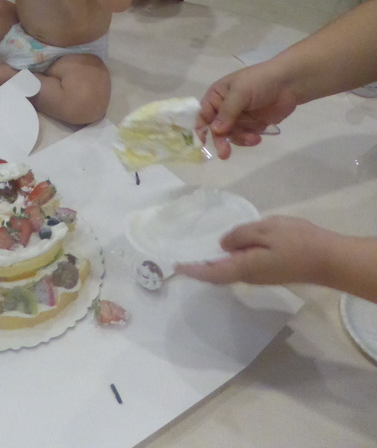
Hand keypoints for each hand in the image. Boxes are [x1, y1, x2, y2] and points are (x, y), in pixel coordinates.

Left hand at [175, 216, 339, 287]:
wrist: (328, 258)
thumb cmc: (296, 241)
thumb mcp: (265, 229)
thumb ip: (240, 236)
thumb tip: (222, 245)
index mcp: (245, 267)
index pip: (212, 272)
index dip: (194, 270)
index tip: (176, 266)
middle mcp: (249, 276)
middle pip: (219, 274)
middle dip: (201, 267)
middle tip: (183, 256)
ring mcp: (260, 275)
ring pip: (230, 270)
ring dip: (214, 263)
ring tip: (199, 249)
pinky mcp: (269, 271)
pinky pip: (241, 266)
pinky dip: (228, 259)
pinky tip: (227, 247)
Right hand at [198, 64, 298, 159]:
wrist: (288, 84)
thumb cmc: (259, 82)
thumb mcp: (240, 92)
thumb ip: (227, 112)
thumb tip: (214, 130)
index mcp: (217, 95)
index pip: (204, 113)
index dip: (201, 127)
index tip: (202, 142)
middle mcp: (225, 108)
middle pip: (216, 128)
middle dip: (220, 140)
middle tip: (224, 153)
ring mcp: (239, 117)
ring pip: (231, 135)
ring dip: (239, 139)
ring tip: (252, 138)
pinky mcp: (252, 125)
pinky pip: (244, 137)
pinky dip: (248, 140)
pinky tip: (257, 138)